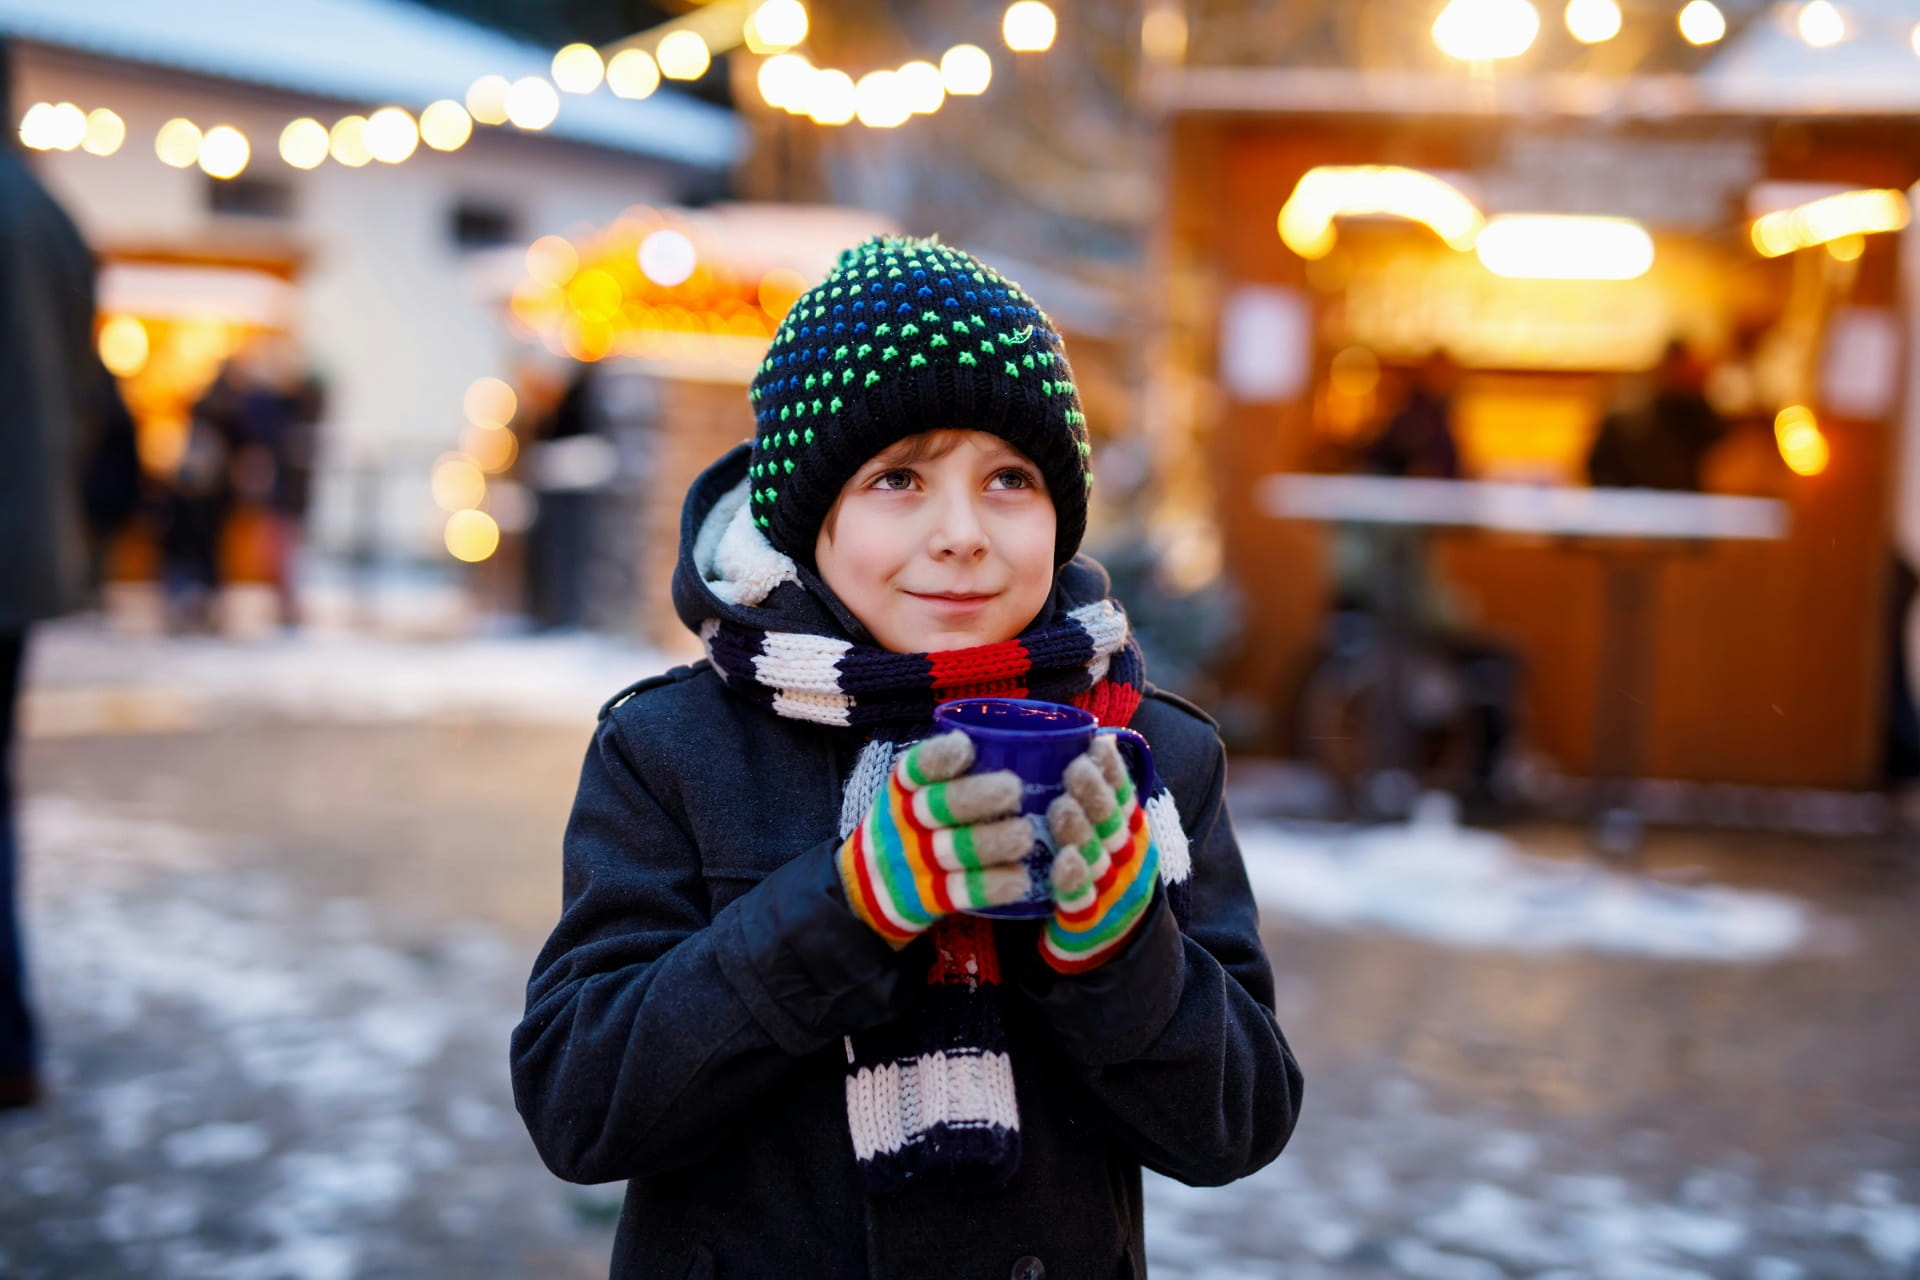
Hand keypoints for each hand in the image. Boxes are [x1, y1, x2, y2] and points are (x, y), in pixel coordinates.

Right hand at [837, 731, 1034, 947]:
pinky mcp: (926, 900)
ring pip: (951, 851)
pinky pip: (958, 894)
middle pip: (935, 808)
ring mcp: (913, 864)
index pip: (915, 769)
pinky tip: (1020, 879)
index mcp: (902, 790)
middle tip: (1014, 789)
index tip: (965, 747)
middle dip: (974, 797)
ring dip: (989, 842)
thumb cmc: (911, 827)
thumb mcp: (911, 796)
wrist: (866, 888)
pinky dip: (989, 887)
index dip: (939, 757)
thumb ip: (949, 776)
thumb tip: (1016, 744)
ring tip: (1025, 835)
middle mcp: (903, 823)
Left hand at [1040, 734, 1159, 972]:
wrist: (1117, 946)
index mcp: (1131, 833)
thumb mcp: (1109, 837)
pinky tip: (1063, 861)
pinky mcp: (1090, 919)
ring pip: (1096, 856)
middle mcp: (1126, 858)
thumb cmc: (1101, 876)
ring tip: (1063, 807)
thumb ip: (1098, 799)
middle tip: (1075, 768)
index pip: (1124, 796)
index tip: (1097, 744)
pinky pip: (1081, 898)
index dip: (1113, 771)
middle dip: (1095, 793)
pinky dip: (1074, 879)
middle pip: (1112, 822)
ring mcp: (1111, 889)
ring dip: (1080, 831)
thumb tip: (1090, 738)